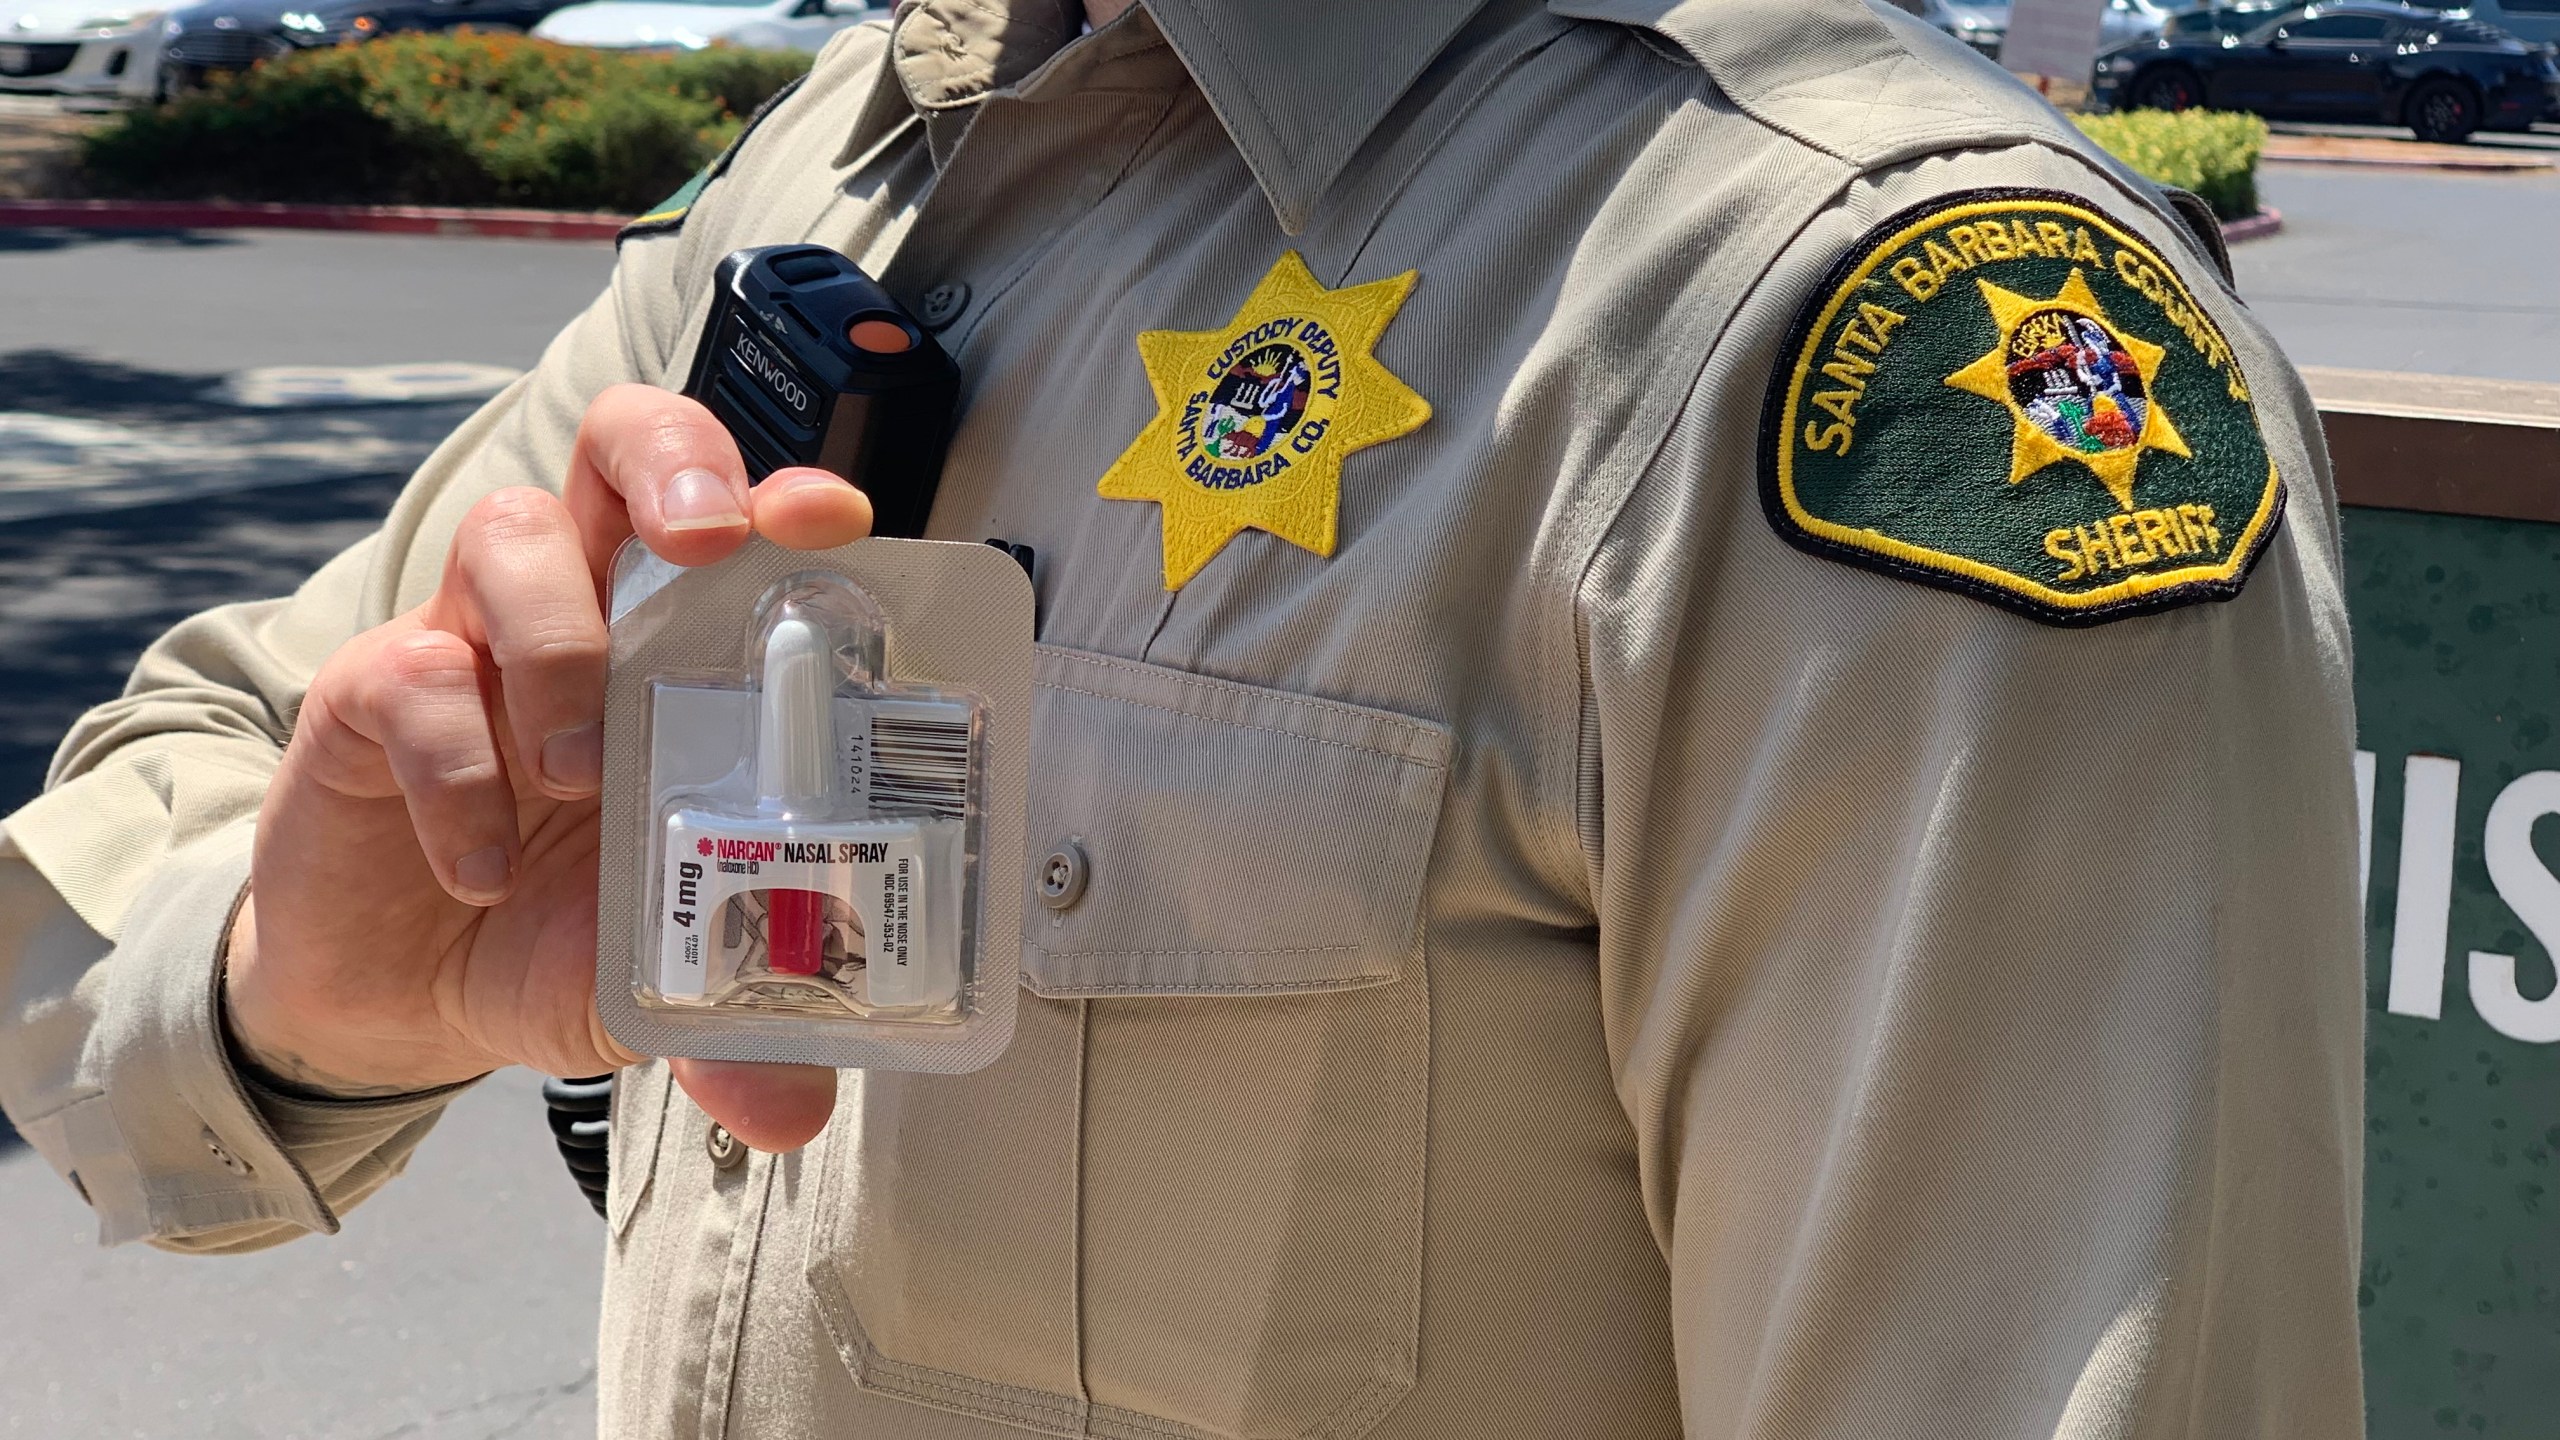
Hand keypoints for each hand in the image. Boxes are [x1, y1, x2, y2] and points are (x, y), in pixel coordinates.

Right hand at [222, 384, 862, 1151]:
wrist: (395, 993)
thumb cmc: (552, 934)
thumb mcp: (652, 980)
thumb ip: (729, 1027)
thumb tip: (796, 1110)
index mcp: (681, 649)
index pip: (740, 522)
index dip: (786, 493)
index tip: (833, 521)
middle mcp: (585, 611)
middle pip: (623, 448)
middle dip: (676, 464)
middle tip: (706, 545)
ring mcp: (473, 638)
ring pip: (511, 533)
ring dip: (562, 646)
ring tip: (579, 777)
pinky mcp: (370, 692)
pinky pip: (414, 679)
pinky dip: (458, 771)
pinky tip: (483, 866)